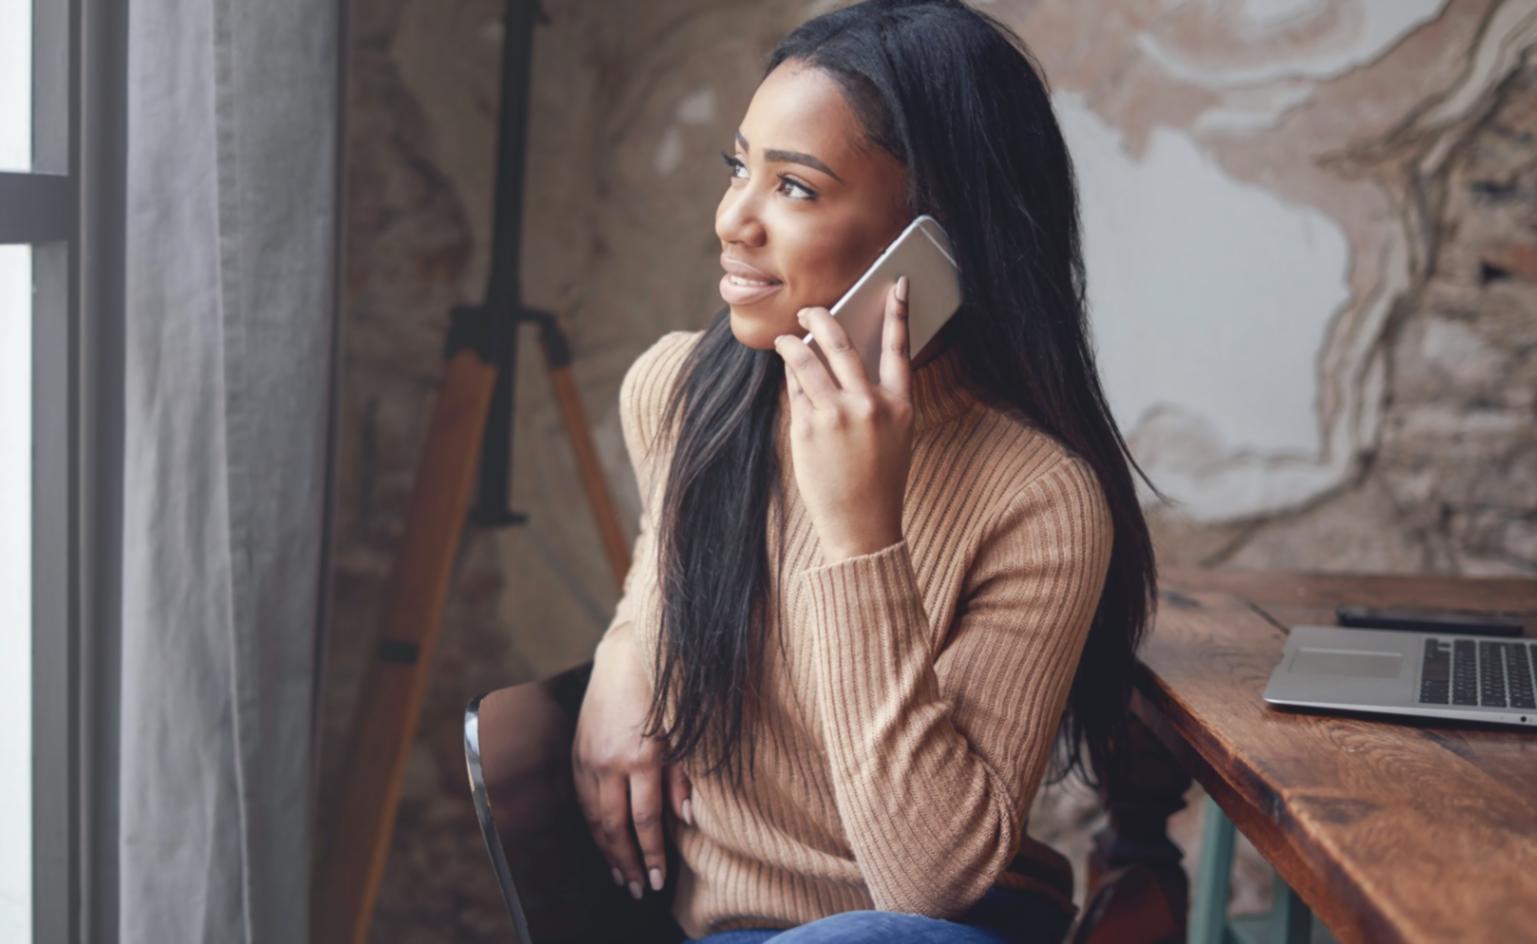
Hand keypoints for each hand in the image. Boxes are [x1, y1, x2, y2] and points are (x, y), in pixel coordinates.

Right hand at [572, 626, 693, 899]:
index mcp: (640, 758)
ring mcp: (588, 757)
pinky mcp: (577, 749)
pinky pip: (581, 798)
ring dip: (606, 850)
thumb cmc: (668, 689)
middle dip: (626, 862)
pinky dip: (590, 824)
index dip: (650, 855)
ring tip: (619, 875)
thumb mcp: (686, 733)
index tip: (659, 880)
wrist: (630, 651)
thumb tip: (684, 819)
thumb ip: (683, 778)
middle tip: (637, 890)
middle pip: (613, 827)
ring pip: (592, 817)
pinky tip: (601, 839)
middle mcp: (608, 762)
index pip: (644, 822)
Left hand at [772, 276, 912, 562]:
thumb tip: (841, 361)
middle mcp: (869, 406)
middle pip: (842, 345)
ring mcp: (837, 416)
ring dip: (793, 345)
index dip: (898, 314)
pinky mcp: (809, 429)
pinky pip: (795, 392)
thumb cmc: (879, 479)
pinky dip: (791, 380)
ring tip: (787, 340)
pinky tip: (788, 377)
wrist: (863, 524)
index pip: (899, 349)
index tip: (895, 285)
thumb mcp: (895, 436)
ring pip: (807, 362)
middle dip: (822, 320)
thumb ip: (878, 399)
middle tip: (810, 311)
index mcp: (900, 406)